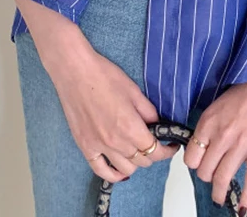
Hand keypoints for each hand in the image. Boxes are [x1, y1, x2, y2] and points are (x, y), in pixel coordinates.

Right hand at [42, 39, 179, 181]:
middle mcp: (116, 142)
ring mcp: (99, 146)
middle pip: (142, 161)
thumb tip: (158, 124)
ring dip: (135, 163)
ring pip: (125, 169)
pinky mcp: (85, 146)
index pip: (155, 151)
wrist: (75, 71)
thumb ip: (148, 111)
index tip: (171, 145)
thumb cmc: (104, 76)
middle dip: (153, 153)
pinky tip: (119, 169)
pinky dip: (113, 174)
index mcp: (131, 127)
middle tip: (154, 143)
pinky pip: (101, 171)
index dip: (167, 151)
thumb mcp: (134, 91)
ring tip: (137, 151)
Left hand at [183, 48, 246, 211]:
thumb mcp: (218, 102)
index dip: (194, 163)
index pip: (191, 156)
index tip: (200, 163)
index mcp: (208, 122)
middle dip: (207, 177)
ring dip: (219, 193)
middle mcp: (221, 136)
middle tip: (212, 177)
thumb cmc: (246, 85)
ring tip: (220, 197)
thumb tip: (205, 143)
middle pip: (204, 171)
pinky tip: (243, 208)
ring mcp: (241, 145)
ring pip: (222, 179)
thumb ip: (210, 124)